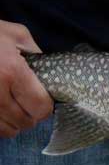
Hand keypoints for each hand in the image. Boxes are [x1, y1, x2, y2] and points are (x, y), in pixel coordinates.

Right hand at [0, 20, 51, 137]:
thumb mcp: (16, 34)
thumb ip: (36, 54)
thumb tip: (48, 73)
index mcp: (12, 71)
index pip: (40, 106)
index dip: (46, 106)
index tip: (44, 100)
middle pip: (24, 121)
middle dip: (31, 116)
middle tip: (29, 106)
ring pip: (6, 130)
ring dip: (14, 124)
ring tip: (15, 110)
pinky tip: (1, 113)